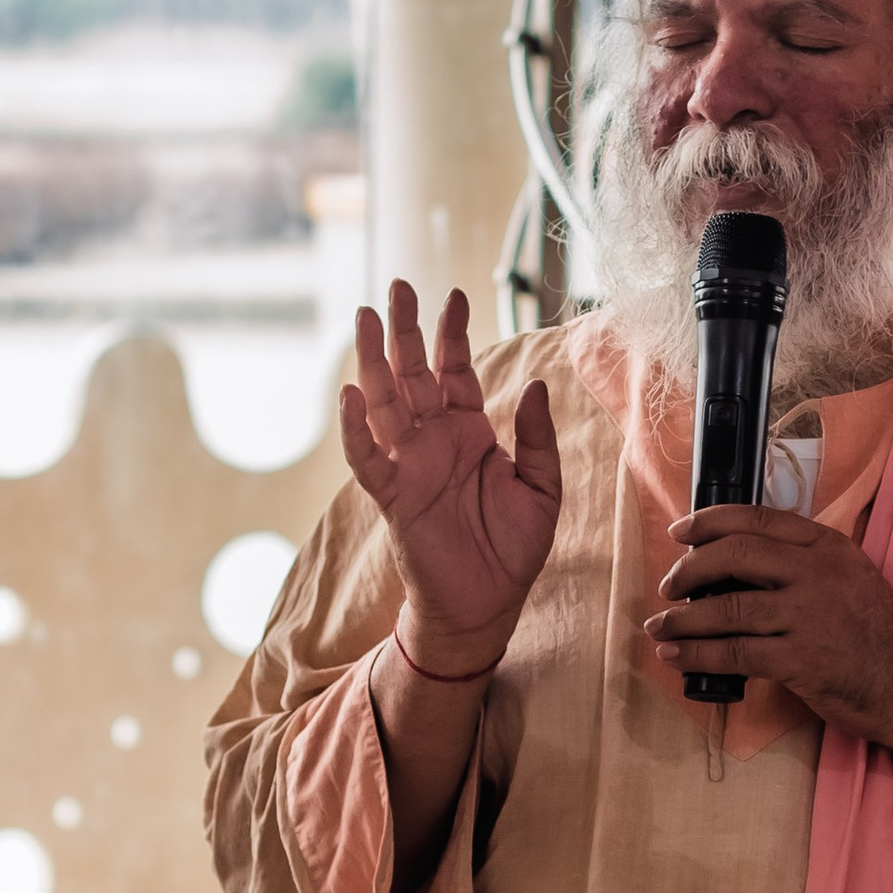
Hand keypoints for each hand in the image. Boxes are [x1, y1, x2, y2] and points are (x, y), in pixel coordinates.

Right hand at [340, 282, 560, 670]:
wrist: (488, 604)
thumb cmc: (514, 548)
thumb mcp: (541, 488)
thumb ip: (536, 439)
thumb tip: (535, 385)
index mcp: (469, 432)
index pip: (455, 370)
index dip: (452, 334)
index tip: (454, 294)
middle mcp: (434, 441)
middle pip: (412, 375)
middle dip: (404, 332)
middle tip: (396, 288)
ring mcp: (410, 466)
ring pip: (385, 404)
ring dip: (374, 363)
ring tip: (364, 320)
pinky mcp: (394, 497)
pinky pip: (369, 458)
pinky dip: (356, 429)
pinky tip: (350, 394)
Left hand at [647, 508, 892, 828]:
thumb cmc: (878, 635)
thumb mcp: (851, 578)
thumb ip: (804, 565)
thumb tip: (736, 567)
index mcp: (828, 547)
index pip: (758, 519)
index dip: (710, 522)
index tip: (680, 532)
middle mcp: (817, 574)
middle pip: (735, 555)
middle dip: (689, 569)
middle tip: (668, 587)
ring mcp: (809, 617)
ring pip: (728, 608)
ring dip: (683, 618)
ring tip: (659, 626)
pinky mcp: (800, 661)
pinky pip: (735, 653)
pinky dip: (698, 654)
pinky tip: (676, 657)